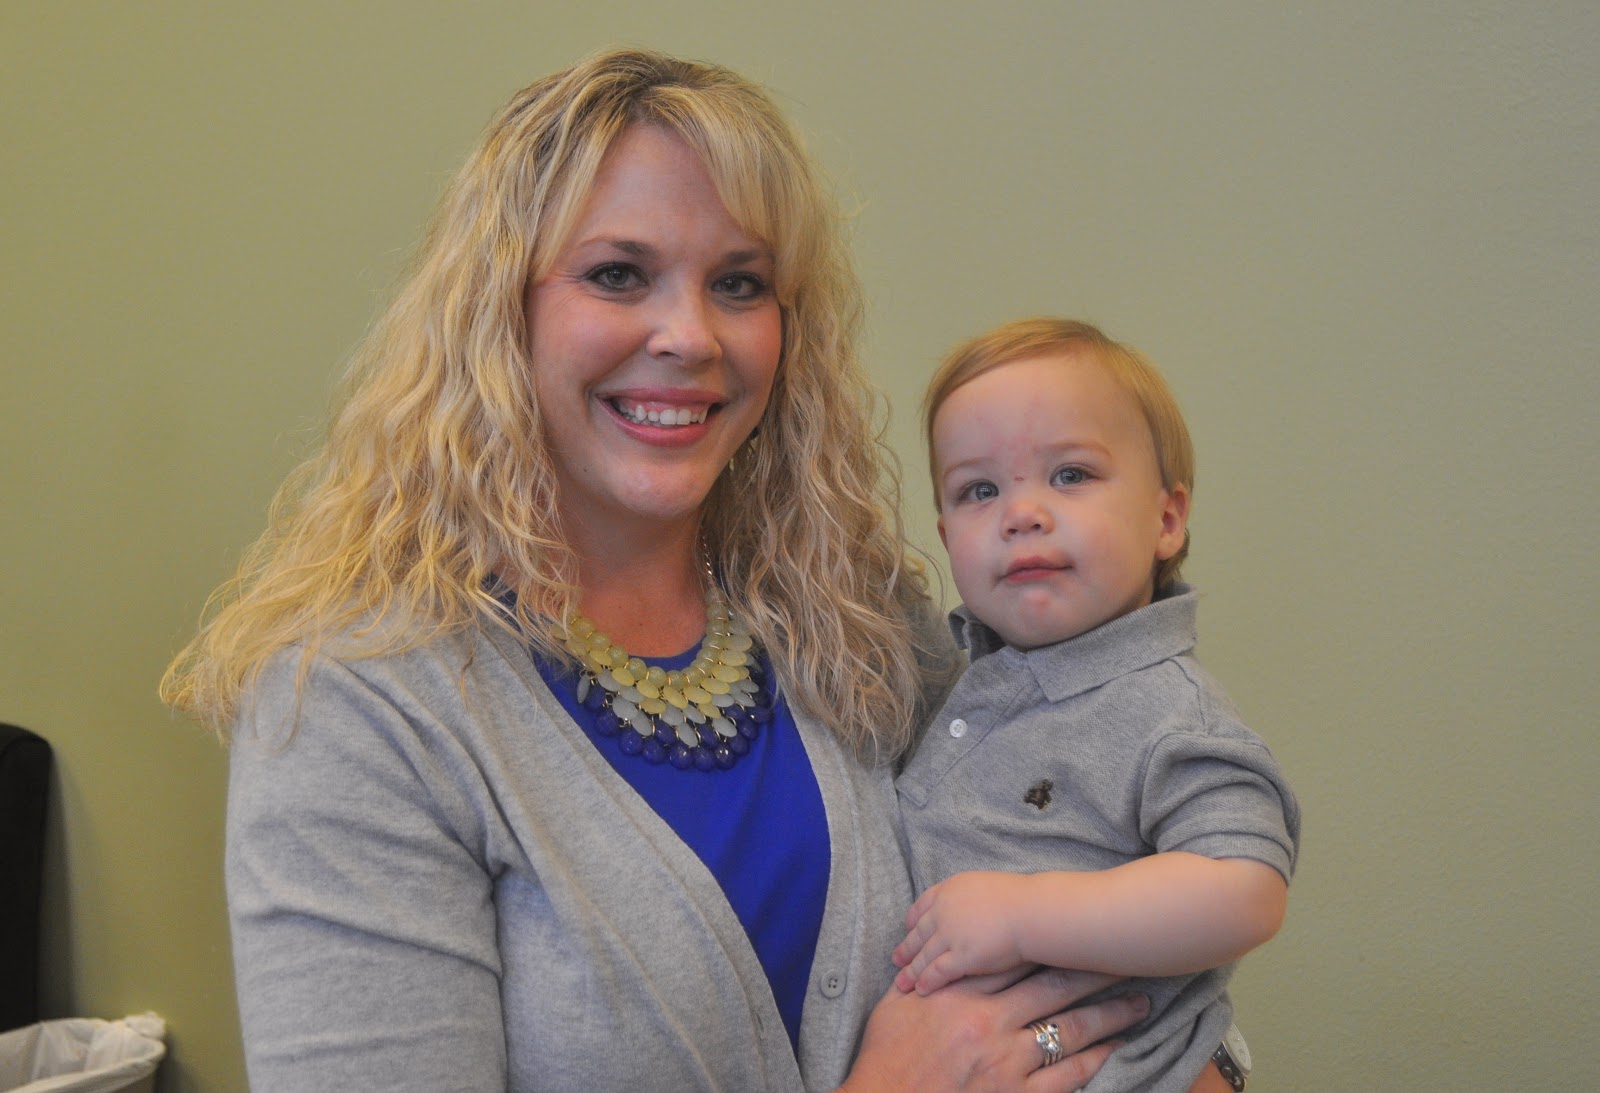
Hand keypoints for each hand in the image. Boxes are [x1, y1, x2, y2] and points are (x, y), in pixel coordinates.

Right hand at [841, 966, 1147, 1092]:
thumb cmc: (886, 1056)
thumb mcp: (898, 1005)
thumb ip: (931, 978)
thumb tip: (947, 953)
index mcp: (962, 995)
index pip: (1019, 960)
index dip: (1054, 943)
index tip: (1081, 929)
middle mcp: (989, 1023)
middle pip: (1054, 988)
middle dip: (1093, 971)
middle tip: (1127, 956)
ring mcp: (1005, 1062)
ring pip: (1069, 1031)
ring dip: (1108, 1015)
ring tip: (1138, 1002)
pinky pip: (1065, 1077)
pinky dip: (1094, 1061)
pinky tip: (1116, 1049)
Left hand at [893, 871, 1033, 993]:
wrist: (1033, 912)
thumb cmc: (1022, 900)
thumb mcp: (987, 887)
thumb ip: (971, 899)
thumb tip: (973, 907)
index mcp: (950, 889)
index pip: (922, 905)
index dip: (913, 921)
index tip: (908, 929)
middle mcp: (944, 911)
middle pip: (918, 933)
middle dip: (906, 948)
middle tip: (896, 959)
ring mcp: (950, 934)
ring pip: (923, 955)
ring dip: (910, 971)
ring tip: (902, 983)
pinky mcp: (961, 957)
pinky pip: (937, 972)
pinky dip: (926, 982)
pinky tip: (921, 990)